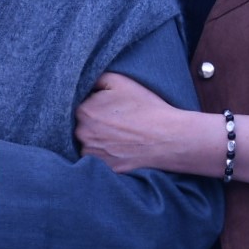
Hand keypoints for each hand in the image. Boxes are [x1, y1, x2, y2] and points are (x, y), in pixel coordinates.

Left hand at [76, 71, 202, 172]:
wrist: (168, 137)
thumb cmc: (146, 107)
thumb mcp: (120, 81)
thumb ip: (96, 79)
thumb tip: (85, 85)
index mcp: (84, 111)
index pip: (81, 106)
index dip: (96, 105)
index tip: (112, 107)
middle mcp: (83, 134)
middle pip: (83, 126)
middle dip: (96, 123)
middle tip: (119, 121)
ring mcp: (94, 154)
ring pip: (90, 143)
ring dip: (100, 139)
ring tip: (122, 135)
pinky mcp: (106, 168)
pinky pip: (100, 160)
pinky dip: (109, 154)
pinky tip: (123, 147)